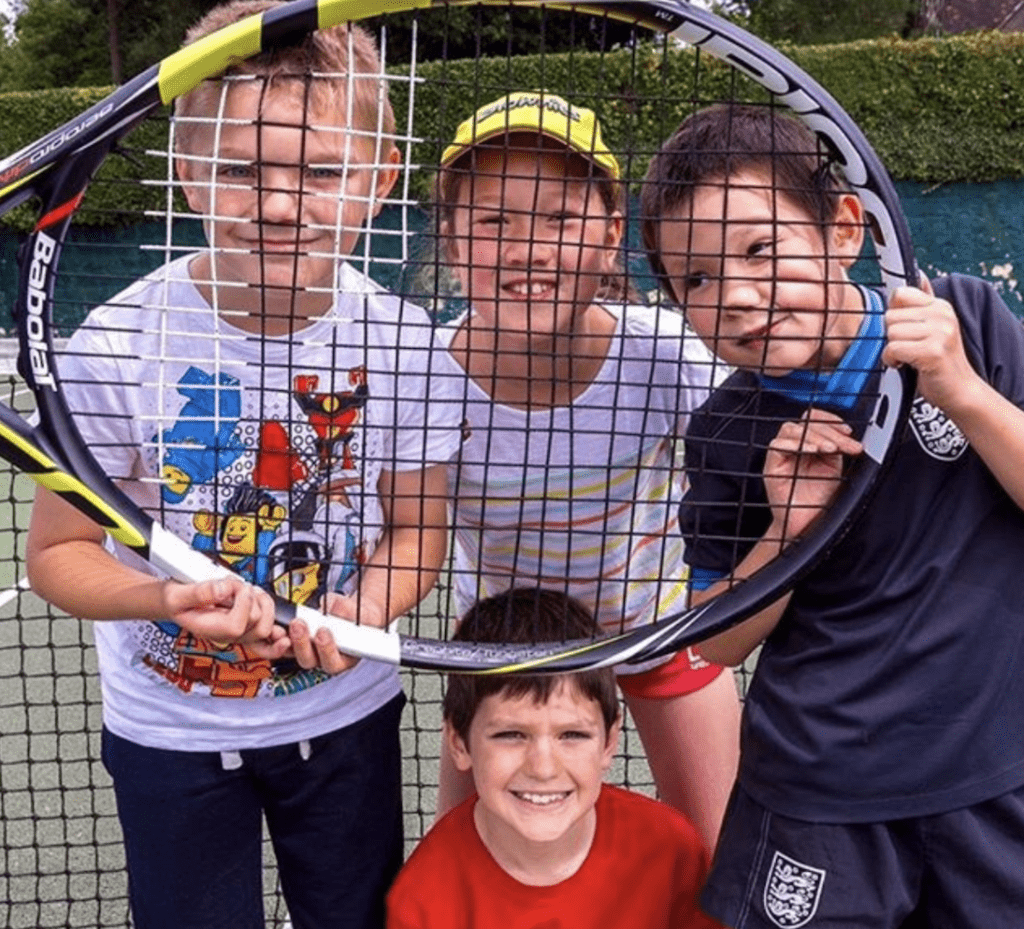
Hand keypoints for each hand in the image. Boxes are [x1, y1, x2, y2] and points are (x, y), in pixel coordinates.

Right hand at [162, 577, 286, 657]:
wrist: (176, 604)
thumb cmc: (176, 602)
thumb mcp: (177, 595)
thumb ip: (198, 592)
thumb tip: (222, 590)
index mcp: (211, 630)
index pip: (236, 626)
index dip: (242, 603)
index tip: (235, 587)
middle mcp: (228, 636)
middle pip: (258, 628)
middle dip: (256, 602)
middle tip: (242, 588)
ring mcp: (239, 633)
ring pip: (267, 626)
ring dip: (264, 602)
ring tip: (248, 590)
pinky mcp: (246, 626)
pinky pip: (268, 634)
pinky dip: (274, 621)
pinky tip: (268, 606)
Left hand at [289, 593, 383, 674]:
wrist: (352, 612)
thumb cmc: (359, 618)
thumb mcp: (360, 612)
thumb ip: (348, 611)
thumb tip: (334, 608)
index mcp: (344, 659)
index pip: (333, 663)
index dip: (326, 650)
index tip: (322, 632)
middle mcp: (324, 659)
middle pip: (309, 660)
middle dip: (302, 643)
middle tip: (301, 625)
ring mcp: (309, 651)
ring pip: (294, 653)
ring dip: (288, 639)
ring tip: (290, 623)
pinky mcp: (297, 642)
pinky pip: (285, 643)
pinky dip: (281, 634)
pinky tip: (280, 624)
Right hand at [764, 409, 862, 543]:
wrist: (807, 524)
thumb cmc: (818, 501)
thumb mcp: (835, 469)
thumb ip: (838, 449)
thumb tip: (847, 436)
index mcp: (810, 444)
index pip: (815, 420)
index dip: (831, 420)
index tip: (848, 431)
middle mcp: (795, 447)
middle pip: (805, 423)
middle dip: (829, 431)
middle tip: (844, 445)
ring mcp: (782, 455)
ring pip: (791, 430)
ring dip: (813, 436)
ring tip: (829, 449)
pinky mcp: (771, 465)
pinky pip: (777, 446)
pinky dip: (795, 444)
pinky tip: (811, 451)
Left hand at [883, 277, 979, 413]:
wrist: (959, 390)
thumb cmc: (939, 361)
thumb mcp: (933, 327)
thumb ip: (923, 304)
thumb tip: (918, 274)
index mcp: (940, 306)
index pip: (899, 294)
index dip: (893, 314)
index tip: (903, 329)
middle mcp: (942, 314)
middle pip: (889, 316)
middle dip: (891, 336)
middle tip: (908, 348)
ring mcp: (940, 332)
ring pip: (890, 333)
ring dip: (892, 350)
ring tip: (909, 357)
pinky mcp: (933, 351)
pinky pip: (893, 349)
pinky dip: (892, 361)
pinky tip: (906, 365)